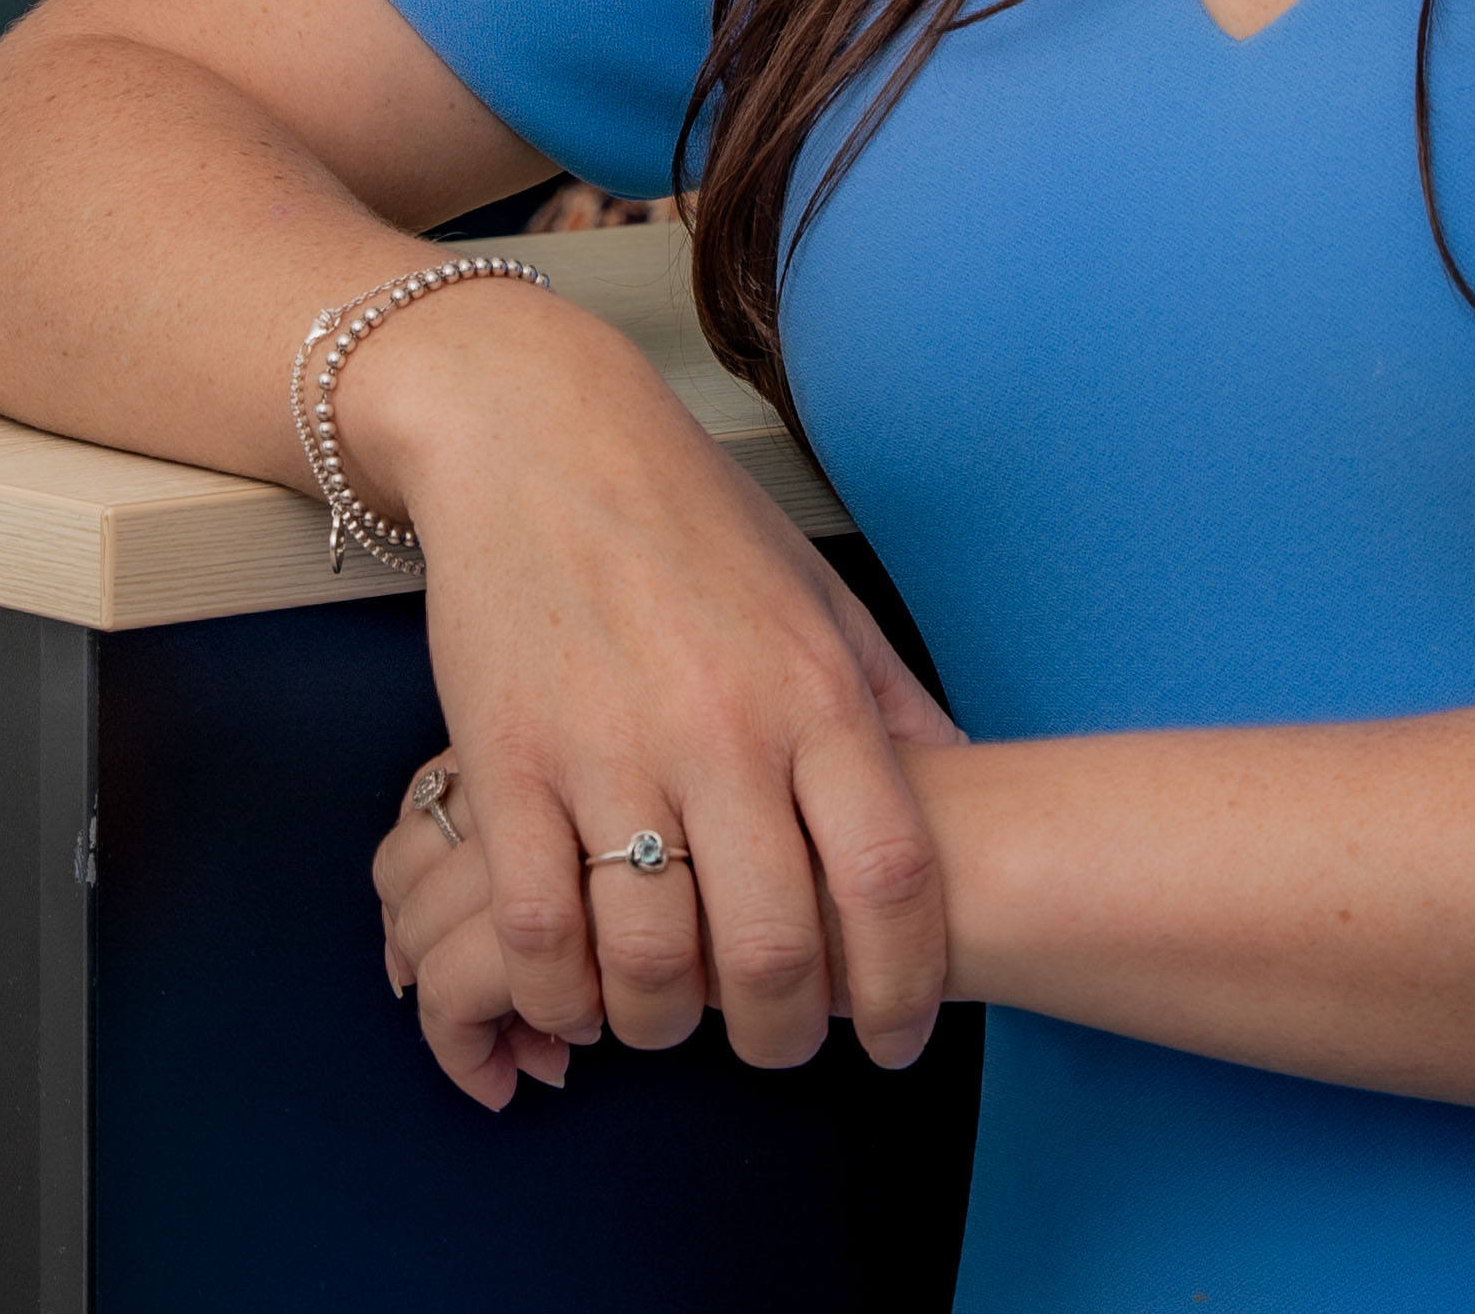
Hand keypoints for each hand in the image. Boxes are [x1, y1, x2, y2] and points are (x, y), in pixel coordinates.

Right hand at [337, 281, 964, 1105]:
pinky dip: (560, 989)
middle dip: (783, 1033)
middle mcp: (723, 730)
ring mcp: (608, 749)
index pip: (892, 880)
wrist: (535, 432)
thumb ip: (891, 705)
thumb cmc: (691, 519)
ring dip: (665, 1023)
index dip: (905, 985)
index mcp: (815, 693)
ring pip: (653, 958)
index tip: (896, 1038)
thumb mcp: (819, 599)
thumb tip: (969, 789)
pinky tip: (576, 989)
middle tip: (774, 1042)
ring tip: (669, 1017)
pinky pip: (540, 925)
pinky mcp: (504, 759)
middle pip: (777, 947)